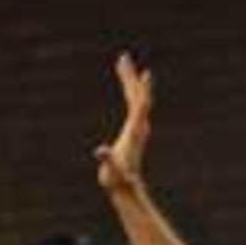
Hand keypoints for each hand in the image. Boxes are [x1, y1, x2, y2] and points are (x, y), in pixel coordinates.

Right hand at [95, 50, 153, 198]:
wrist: (126, 188)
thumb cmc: (117, 180)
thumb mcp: (111, 171)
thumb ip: (108, 161)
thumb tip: (101, 152)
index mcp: (135, 130)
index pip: (141, 105)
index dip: (142, 89)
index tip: (144, 73)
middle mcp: (140, 126)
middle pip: (139, 96)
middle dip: (131, 76)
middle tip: (124, 56)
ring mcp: (138, 126)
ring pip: (137, 98)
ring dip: (129, 79)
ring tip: (122, 62)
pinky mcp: (134, 128)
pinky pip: (133, 103)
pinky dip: (129, 90)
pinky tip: (126, 83)